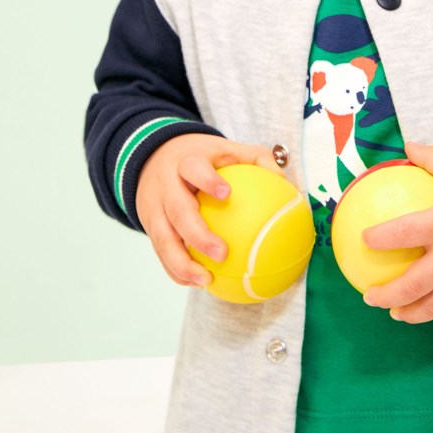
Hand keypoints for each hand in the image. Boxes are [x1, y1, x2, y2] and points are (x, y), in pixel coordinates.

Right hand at [135, 134, 281, 287]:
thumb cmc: (202, 158)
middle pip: (177, 210)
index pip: (193, 168)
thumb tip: (283, 176)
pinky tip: (198, 283)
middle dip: (197, 234)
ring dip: (182, 263)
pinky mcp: (149, 226)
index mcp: (185, 162)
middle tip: (222, 253)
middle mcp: (165, 185)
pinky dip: (176, 270)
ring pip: (163, 238)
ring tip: (206, 280)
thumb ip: (255, 158)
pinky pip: (161, 252)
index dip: (207, 180)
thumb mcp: (226, 149)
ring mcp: (154, 208)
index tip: (226, 194)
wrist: (154, 158)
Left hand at [362, 142, 432, 323]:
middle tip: (369, 296)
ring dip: (409, 312)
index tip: (363, 240)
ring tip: (394, 312)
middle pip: (412, 284)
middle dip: (385, 295)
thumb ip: (432, 159)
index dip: (378, 239)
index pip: (401, 233)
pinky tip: (426, 308)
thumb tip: (406, 147)